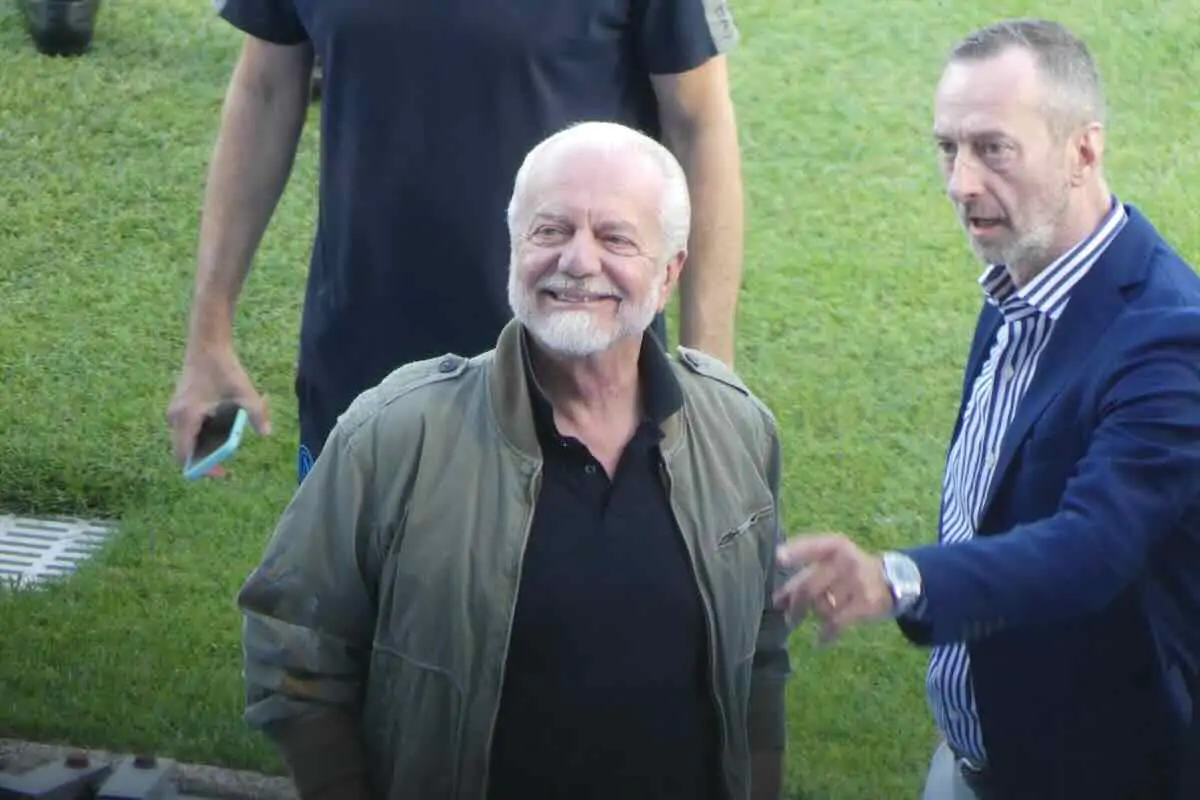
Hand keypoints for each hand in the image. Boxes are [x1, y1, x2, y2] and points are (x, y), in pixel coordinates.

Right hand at [166, 343, 270, 473]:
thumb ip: (256, 413)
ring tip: (226, 444)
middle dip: (203, 461)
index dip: (201, 468)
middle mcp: (175, 417)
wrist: (207, 346)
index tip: (221, 471)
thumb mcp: (244, 391)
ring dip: (203, 448)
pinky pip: (186, 432)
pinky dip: (200, 438)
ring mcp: (174, 413)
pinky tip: (220, 432)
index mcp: (187, 416)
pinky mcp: (179, 409)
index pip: (184, 455)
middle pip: (183, 452)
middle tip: (226, 464)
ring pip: (184, 442)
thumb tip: (267, 434)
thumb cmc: (224, 368)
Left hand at [772, 533, 892, 644]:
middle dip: (795, 604)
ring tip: (817, 615)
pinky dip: (826, 633)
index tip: (777, 558)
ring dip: (816, 614)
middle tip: (788, 616)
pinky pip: (837, 622)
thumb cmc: (848, 571)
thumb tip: (777, 601)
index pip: (812, 546)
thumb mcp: (830, 564)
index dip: (794, 552)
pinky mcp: (866, 603)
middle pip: (810, 586)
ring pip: (822, 605)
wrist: (892, 580)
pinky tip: (820, 640)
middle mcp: (846, 561)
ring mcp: (858, 581)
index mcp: (834, 546)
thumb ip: (803, 577)